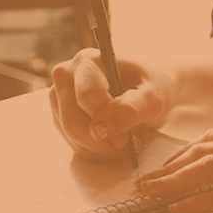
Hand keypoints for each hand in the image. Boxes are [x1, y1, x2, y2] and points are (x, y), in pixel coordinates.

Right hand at [47, 48, 176, 159]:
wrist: (150, 94)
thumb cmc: (153, 89)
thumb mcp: (153, 99)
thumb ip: (130, 110)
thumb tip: (101, 129)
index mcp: (88, 61)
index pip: (87, 97)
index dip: (107, 122)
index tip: (127, 137)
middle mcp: (66, 75)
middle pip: (73, 121)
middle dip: (102, 141)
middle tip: (127, 143)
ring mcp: (59, 97)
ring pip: (71, 136)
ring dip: (100, 148)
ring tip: (123, 140)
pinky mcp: (60, 116)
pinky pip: (72, 143)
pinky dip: (94, 151)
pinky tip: (111, 143)